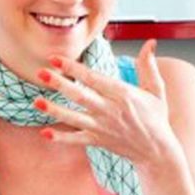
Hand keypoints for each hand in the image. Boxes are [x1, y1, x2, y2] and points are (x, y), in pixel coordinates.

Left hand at [35, 39, 181, 168]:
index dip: (74, 68)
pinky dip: (61, 138)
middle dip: (60, 84)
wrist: (157, 152)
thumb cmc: (156, 119)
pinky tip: (44, 133)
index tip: (56, 58)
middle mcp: (110, 110)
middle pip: (80, 95)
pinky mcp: (98, 141)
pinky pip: (76, 140)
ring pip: (74, 117)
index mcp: (122, 94)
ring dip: (55, 110)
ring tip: (36, 102)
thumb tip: (150, 42)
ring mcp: (102, 127)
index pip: (94, 78)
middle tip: (41, 72)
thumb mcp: (157, 90)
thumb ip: (148, 66)